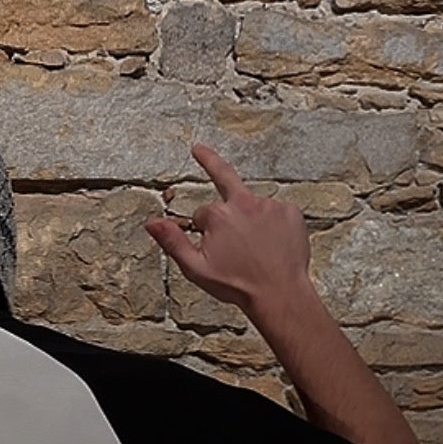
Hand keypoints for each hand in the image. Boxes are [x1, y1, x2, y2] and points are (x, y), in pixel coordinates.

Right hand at [144, 142, 312, 313]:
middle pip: (224, 178)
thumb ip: (172, 242)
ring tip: (258, 247)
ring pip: (253, 206)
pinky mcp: (290, 212)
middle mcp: (244, 203)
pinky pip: (277, 212)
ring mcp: (270, 206)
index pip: (202, 214)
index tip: (214, 248)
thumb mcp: (196, 268)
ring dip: (251, 219)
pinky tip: (274, 244)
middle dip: (209, 160)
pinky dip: (275, 225)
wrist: (279, 294)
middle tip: (199, 149)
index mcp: (218, 215)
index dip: (204, 231)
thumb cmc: (238, 285)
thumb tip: (152, 222)